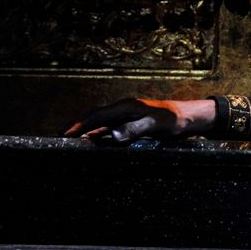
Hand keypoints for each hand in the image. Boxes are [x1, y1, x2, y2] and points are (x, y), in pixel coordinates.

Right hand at [64, 98, 213, 143]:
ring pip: (103, 125)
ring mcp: (128, 117)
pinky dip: (101, 136)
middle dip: (78, 127)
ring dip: (88, 133)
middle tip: (62, 137)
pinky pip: (112, 130)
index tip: (65, 133)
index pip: (97, 116)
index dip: (80, 125)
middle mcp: (124, 110)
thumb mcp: (154, 125)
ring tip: (73, 142)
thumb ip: (133, 129)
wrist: (189, 117)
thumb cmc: (173, 119)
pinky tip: (95, 143)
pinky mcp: (133, 124)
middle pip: (96, 118)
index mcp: (126, 106)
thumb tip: (112, 136)